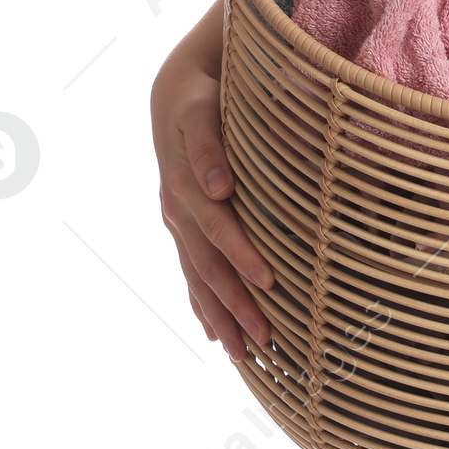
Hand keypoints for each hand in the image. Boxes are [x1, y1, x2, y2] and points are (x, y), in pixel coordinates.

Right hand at [151, 9, 274, 363]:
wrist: (178, 94)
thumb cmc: (207, 100)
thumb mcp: (209, 110)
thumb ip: (214, 147)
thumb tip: (220, 188)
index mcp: (190, 182)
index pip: (219, 226)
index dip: (242, 253)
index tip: (270, 279)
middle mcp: (180, 208)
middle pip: (209, 265)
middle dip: (237, 304)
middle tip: (267, 340)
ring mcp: (178, 223)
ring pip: (199, 278)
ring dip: (222, 317)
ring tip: (246, 354)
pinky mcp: (182, 229)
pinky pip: (191, 275)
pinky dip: (202, 306)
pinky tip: (215, 335)